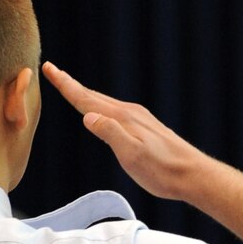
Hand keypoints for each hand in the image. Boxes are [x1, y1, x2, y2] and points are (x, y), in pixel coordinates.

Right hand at [43, 62, 205, 199]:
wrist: (192, 175)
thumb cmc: (163, 171)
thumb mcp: (132, 155)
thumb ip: (110, 134)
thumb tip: (88, 116)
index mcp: (123, 118)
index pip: (87, 99)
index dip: (66, 84)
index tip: (49, 68)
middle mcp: (130, 113)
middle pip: (94, 96)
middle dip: (71, 85)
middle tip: (53, 71)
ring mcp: (139, 119)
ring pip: (105, 103)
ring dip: (86, 94)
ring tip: (72, 88)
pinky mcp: (145, 127)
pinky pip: (115, 111)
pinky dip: (101, 106)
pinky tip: (102, 112)